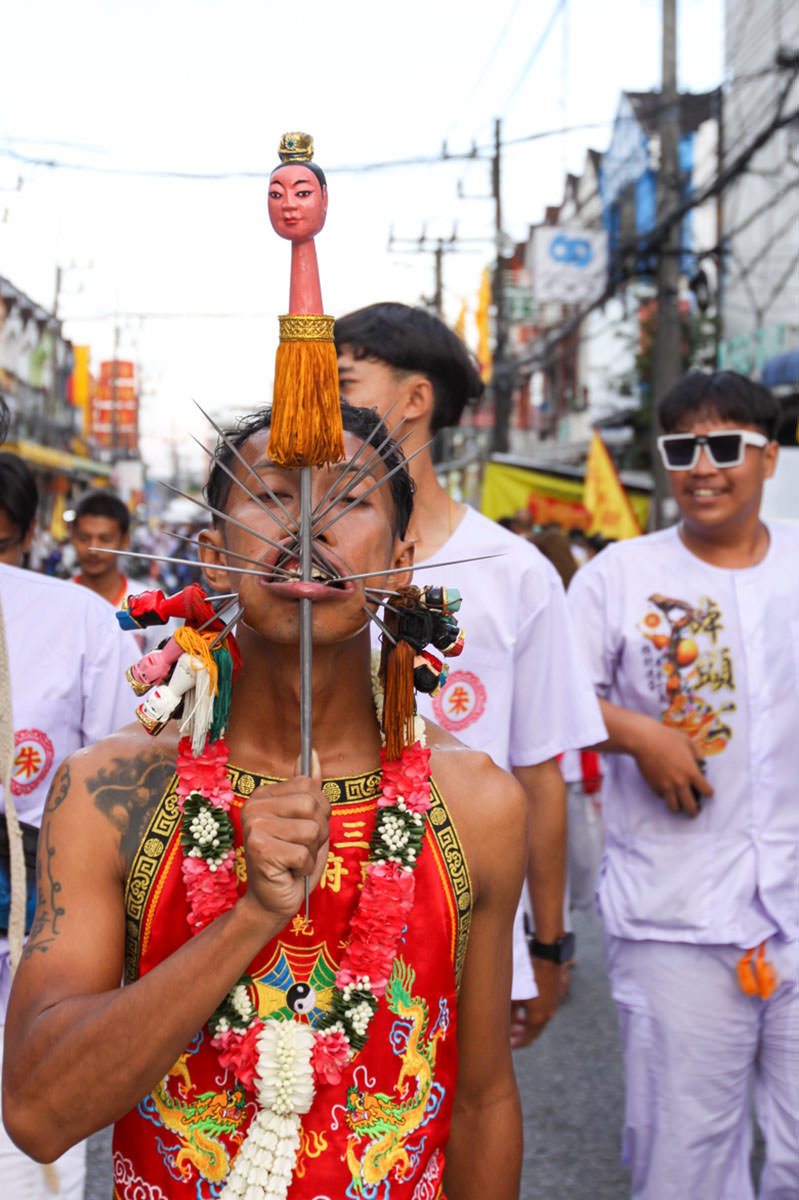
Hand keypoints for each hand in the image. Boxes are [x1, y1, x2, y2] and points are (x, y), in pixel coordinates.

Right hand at [240, 750, 329, 924]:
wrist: (271, 901)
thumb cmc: (291, 861)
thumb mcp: (306, 821)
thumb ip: (308, 788)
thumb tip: (313, 755)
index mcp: (263, 795)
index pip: (310, 786)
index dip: (319, 812)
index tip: (303, 829)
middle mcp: (254, 806)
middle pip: (313, 805)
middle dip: (318, 831)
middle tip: (300, 847)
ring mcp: (254, 826)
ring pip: (312, 829)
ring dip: (311, 851)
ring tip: (295, 859)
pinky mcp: (259, 849)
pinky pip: (304, 853)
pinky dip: (305, 867)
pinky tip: (289, 872)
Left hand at [509, 959, 560, 1046]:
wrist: (547, 957)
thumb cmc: (529, 975)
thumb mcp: (515, 995)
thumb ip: (509, 1011)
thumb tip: (503, 1021)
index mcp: (539, 1018)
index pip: (528, 1039)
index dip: (517, 1043)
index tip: (508, 1045)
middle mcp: (548, 1014)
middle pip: (533, 1030)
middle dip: (520, 1032)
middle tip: (509, 1031)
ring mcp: (553, 1004)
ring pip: (538, 1019)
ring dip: (526, 1021)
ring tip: (514, 1018)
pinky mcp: (554, 994)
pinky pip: (542, 1009)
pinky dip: (532, 1011)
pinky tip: (524, 1004)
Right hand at [633, 720, 712, 816]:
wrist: (644, 740)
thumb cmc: (667, 738)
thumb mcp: (688, 742)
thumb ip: (698, 754)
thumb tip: (702, 764)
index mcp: (691, 772)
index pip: (707, 792)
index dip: (708, 792)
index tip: (706, 791)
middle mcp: (680, 783)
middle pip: (691, 807)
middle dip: (694, 810)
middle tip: (694, 811)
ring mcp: (666, 787)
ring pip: (674, 808)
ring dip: (678, 807)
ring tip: (679, 804)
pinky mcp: (654, 787)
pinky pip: (662, 797)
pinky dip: (665, 796)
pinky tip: (665, 790)